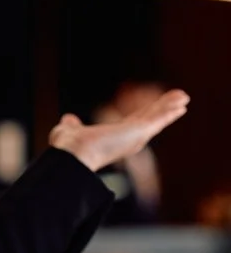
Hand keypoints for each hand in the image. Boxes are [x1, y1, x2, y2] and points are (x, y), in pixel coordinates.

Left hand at [48, 88, 188, 173]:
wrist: (73, 155)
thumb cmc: (69, 148)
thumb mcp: (69, 131)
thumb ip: (72, 125)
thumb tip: (68, 119)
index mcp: (114, 138)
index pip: (134, 123)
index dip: (146, 114)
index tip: (154, 108)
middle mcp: (128, 139)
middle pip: (150, 119)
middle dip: (164, 108)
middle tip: (179, 99)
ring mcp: (136, 136)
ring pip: (157, 117)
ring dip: (171, 106)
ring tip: (184, 96)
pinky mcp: (140, 132)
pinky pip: (159, 118)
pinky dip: (170, 110)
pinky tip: (182, 104)